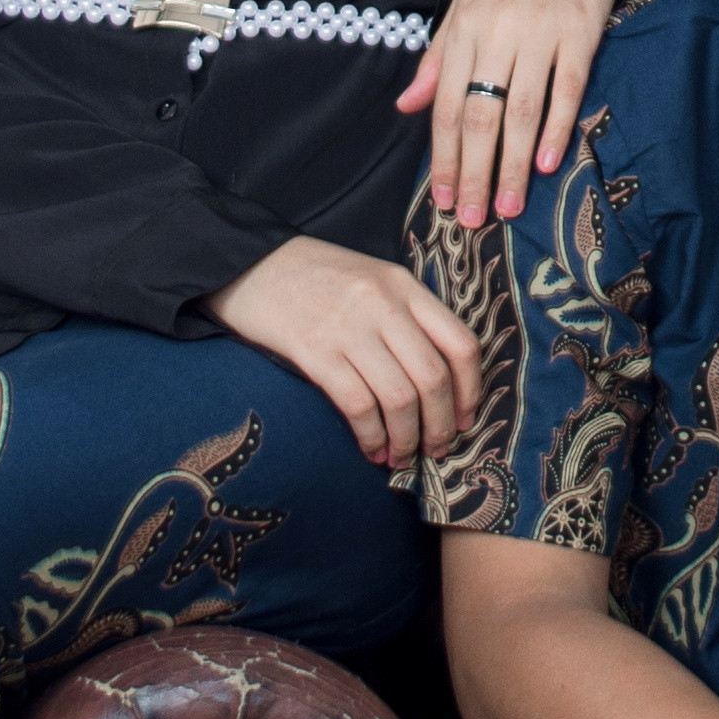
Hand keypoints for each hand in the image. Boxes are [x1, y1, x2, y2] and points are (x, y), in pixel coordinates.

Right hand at [208, 235, 481, 469]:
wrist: (247, 261)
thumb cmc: (314, 276)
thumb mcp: (371, 279)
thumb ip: (406, 316)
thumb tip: (438, 380)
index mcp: (404, 286)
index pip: (460, 343)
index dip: (471, 390)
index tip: (466, 419)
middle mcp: (383, 305)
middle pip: (433, 378)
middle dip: (441, 425)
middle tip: (437, 449)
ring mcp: (349, 327)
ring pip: (399, 398)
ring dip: (407, 439)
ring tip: (402, 457)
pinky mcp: (314, 350)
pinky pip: (358, 406)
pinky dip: (371, 437)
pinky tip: (371, 450)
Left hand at [398, 0, 621, 228]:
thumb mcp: (463, 7)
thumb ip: (438, 59)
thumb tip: (407, 106)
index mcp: (466, 29)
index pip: (449, 104)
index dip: (445, 155)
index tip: (443, 198)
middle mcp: (500, 33)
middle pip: (482, 114)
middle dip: (474, 171)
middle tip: (472, 218)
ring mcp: (542, 33)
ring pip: (523, 109)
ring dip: (513, 164)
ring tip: (507, 206)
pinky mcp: (582, 32)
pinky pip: (568, 87)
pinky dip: (557, 127)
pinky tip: (547, 164)